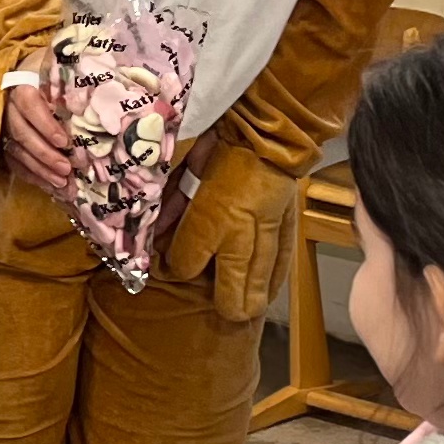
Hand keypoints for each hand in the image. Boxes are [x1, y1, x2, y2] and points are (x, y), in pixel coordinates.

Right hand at [0, 49, 71, 193]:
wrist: (30, 73)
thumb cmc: (55, 71)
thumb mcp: (63, 68)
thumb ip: (75, 76)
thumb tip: (104, 87)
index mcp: (23, 84)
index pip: (29, 104)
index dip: (45, 125)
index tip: (65, 142)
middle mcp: (9, 106)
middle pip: (22, 133)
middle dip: (44, 154)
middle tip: (67, 169)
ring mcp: (4, 126)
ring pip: (17, 152)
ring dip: (40, 170)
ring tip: (63, 184)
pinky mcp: (5, 142)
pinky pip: (15, 163)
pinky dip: (33, 177)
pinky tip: (51, 187)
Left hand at [161, 138, 297, 320]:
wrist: (267, 130)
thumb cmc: (217, 145)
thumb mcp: (185, 174)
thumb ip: (172, 206)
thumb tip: (157, 232)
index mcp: (208, 218)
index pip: (185, 264)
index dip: (174, 269)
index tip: (171, 267)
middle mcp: (237, 234)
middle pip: (231, 287)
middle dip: (225, 303)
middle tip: (223, 311)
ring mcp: (265, 233)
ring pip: (259, 281)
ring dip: (251, 301)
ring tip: (245, 313)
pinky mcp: (286, 225)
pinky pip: (282, 261)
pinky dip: (275, 279)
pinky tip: (270, 293)